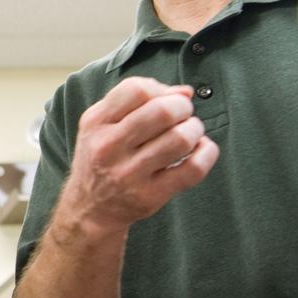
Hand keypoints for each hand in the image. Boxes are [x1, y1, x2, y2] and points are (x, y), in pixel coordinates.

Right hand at [58, 77, 217, 239]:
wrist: (89, 208)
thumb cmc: (101, 157)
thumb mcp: (101, 124)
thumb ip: (136, 101)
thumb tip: (185, 92)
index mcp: (95, 123)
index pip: (136, 89)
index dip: (160, 90)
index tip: (165, 99)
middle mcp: (108, 147)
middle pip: (163, 112)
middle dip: (183, 108)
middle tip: (184, 115)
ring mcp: (129, 174)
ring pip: (180, 139)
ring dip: (195, 130)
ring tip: (191, 133)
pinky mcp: (150, 196)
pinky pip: (193, 169)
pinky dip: (207, 154)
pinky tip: (201, 150)